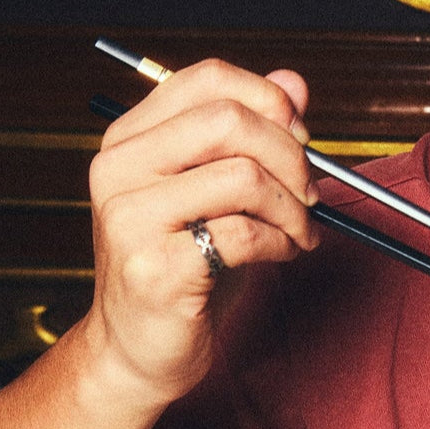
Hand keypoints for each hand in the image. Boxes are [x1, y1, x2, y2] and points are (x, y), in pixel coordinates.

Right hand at [83, 58, 322, 405]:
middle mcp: (120, 169)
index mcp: (131, 139)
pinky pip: (244, 234)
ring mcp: (130, 218)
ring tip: (298, 233)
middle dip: (290, 156)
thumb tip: (294, 83)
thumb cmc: (184, 266)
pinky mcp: (156, 268)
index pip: (208, 79)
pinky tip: (280, 255)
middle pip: (229, 120)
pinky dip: (281, 244)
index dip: (270, 101)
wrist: (140, 350)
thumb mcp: (218, 192)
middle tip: (310, 194)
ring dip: (292, 209)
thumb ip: (252, 134)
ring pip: (244, 177)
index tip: (300, 138)